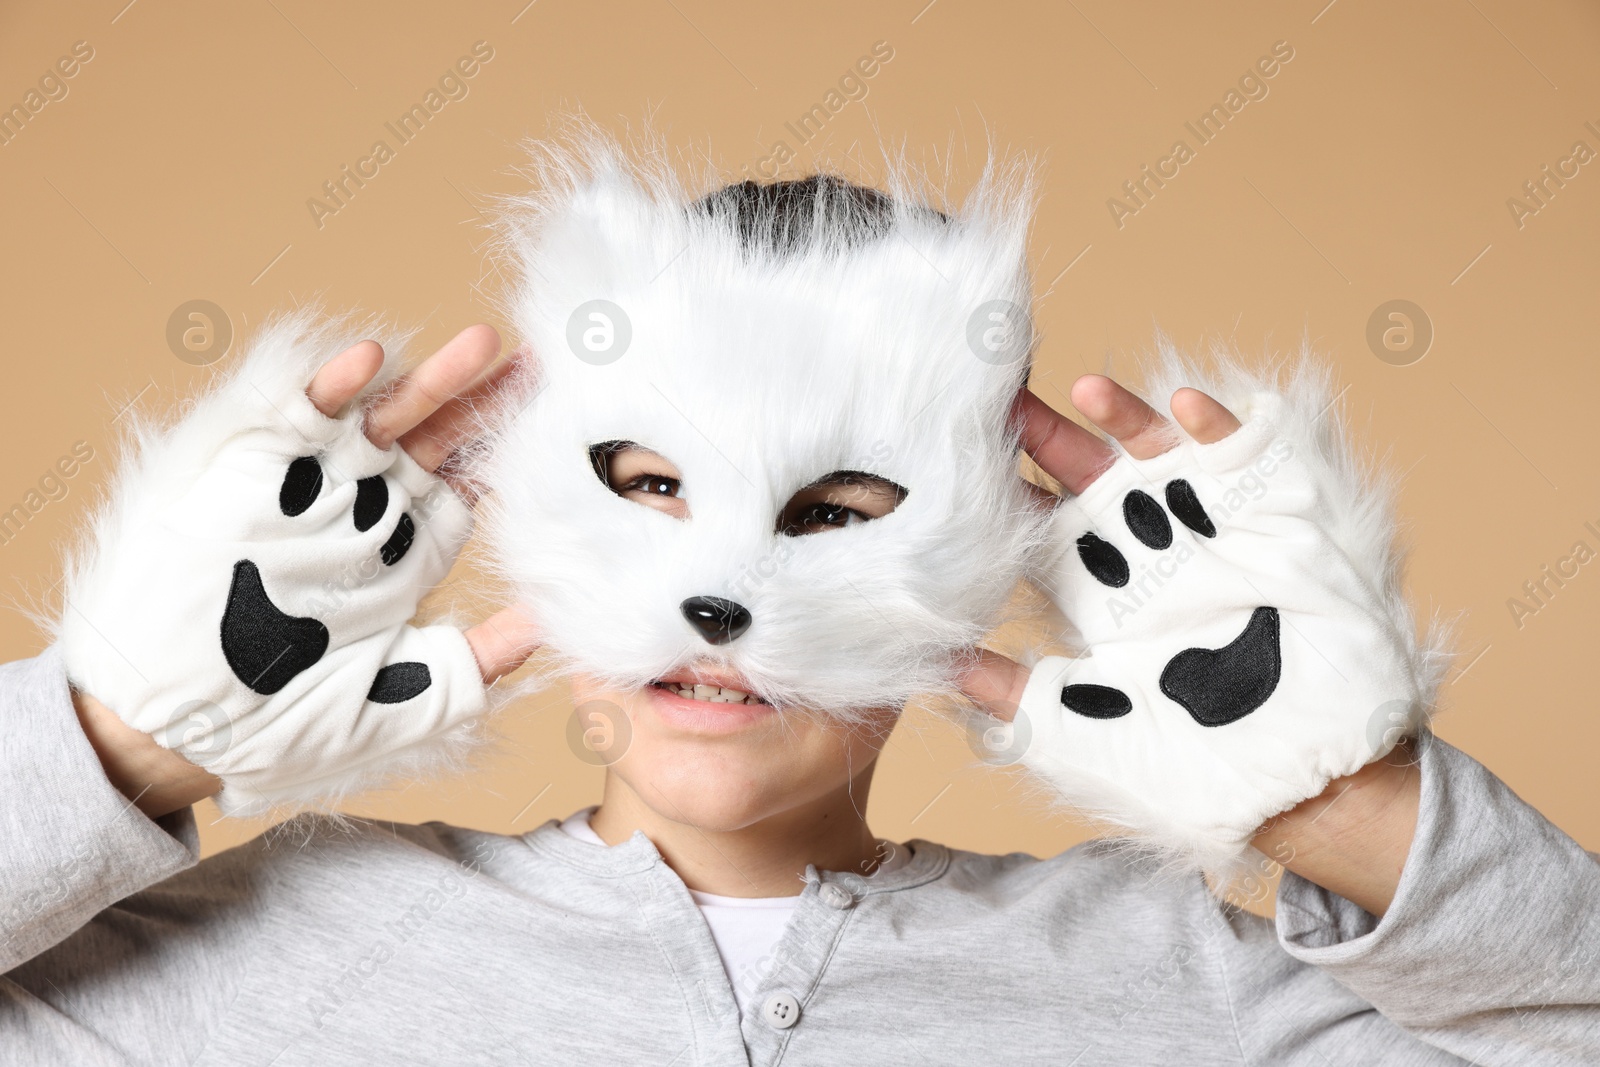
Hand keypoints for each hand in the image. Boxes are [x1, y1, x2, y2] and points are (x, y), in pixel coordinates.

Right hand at [64, 317, 540, 818]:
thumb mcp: (408, 699)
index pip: (471, 490)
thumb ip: (480, 661)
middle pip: (439, 441)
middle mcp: (366, 513)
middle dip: (487, 401)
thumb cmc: (287, 726)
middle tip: (541, 364)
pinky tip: (371, 360)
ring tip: (484, 345)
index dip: (515, 459)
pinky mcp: (253, 473)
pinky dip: (331, 386)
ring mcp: (312, 487)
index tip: (569, 429)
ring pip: (382, 417)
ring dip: (430, 380)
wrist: (179, 731)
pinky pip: (296, 416)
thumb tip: (555, 624)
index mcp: (404, 557)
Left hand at [960, 373, 1427, 907]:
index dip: (990, 492)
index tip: (938, 453)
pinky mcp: (1271, 513)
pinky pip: (1241, 454)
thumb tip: (927, 661)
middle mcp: (1142, 550)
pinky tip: (1182, 404)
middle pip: (1079, 473)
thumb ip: (1011, 694)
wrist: (1310, 782)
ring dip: (1120, 416)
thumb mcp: (1085, 731)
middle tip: (992, 391)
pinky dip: (1215, 425)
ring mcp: (1206, 526)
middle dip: (1038, 433)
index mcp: (1092, 593)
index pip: (1030, 526)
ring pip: (1151, 451)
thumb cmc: (1198, 769)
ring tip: (1081, 389)